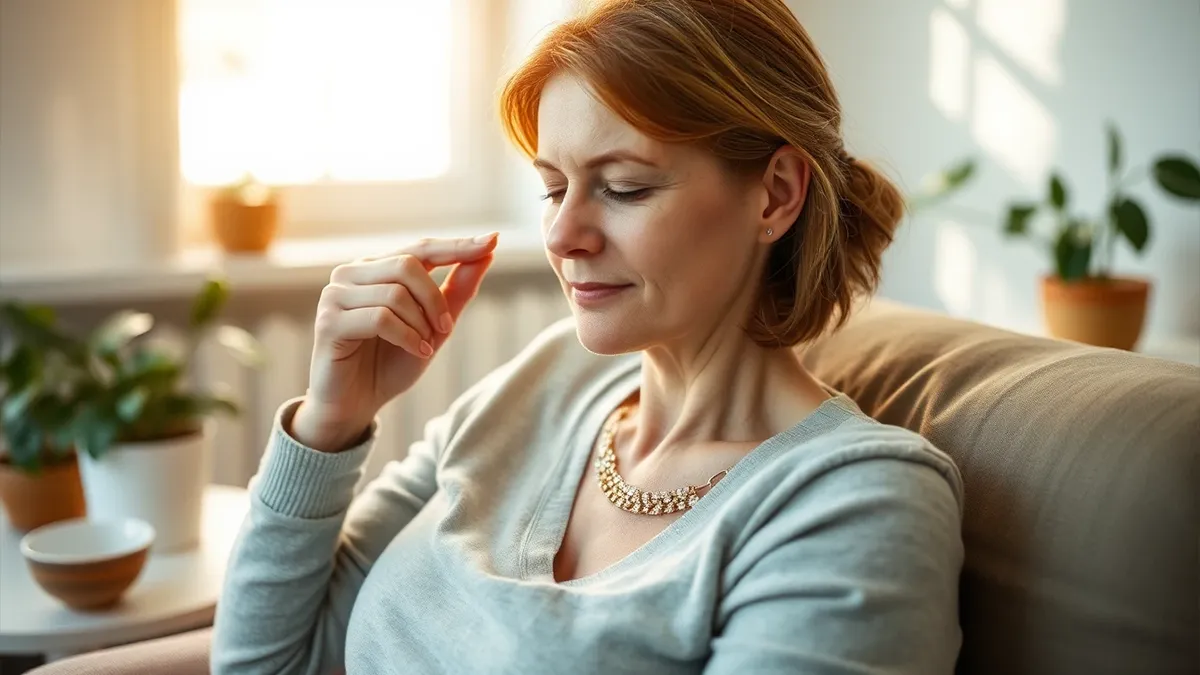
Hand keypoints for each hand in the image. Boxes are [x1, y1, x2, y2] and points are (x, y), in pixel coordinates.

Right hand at [291, 233, 498, 450]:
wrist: (358, 403)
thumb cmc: (392, 363)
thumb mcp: (434, 326)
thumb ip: (457, 290)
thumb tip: (488, 252)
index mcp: (377, 269)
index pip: (420, 248)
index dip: (456, 246)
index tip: (492, 241)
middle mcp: (352, 274)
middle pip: (408, 265)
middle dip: (435, 300)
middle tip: (445, 329)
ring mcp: (336, 295)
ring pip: (395, 293)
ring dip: (421, 324)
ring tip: (425, 346)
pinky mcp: (329, 321)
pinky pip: (380, 318)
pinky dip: (407, 337)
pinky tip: (416, 352)